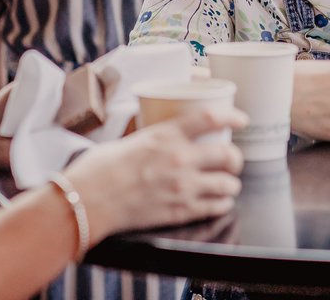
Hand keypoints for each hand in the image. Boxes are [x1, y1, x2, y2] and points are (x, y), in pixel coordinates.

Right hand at [67, 106, 246, 239]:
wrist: (87, 202)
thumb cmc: (99, 168)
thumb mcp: (129, 139)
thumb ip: (153, 136)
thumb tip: (160, 132)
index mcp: (166, 135)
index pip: (211, 118)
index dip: (232, 117)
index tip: (242, 120)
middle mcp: (180, 159)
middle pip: (228, 155)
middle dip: (236, 158)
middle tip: (233, 160)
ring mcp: (182, 188)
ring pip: (228, 184)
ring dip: (231, 184)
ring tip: (228, 184)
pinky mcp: (179, 212)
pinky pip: (215, 207)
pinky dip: (222, 204)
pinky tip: (220, 202)